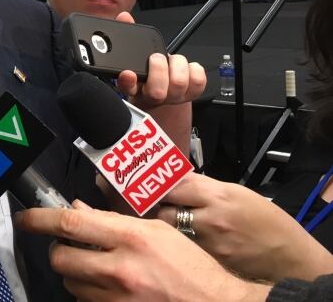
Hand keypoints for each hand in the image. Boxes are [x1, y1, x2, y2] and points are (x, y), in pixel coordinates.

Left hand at [14, 200, 271, 301]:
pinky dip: (89, 294)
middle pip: (61, 258)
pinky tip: (108, 288)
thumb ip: (112, 220)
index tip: (25, 218)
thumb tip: (74, 209)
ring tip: (98, 269)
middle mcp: (119, 269)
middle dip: (60, 250)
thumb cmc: (189, 266)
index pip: (70, 224)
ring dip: (75, 274)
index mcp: (130, 238)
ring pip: (70, 284)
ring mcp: (116, 300)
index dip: (40, 219)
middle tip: (72, 246)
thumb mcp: (156, 231)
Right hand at [113, 12, 205, 107]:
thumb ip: (128, 36)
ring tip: (172, 60)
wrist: (162, 95)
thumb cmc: (148, 74)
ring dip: (177, 64)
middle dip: (159, 68)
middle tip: (156, 57)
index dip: (128, 81)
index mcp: (134, 87)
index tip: (128, 72)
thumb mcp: (134, 58)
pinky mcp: (192, 92)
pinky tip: (186, 66)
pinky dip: (194, 68)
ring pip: (179, 83)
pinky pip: (197, 80)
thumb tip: (125, 17)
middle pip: (157, 91)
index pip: (127, 87)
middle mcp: (154, 96)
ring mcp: (174, 96)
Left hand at [156, 173, 332, 282]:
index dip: (159, 184)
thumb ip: (207, 187)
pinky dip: (180, 243)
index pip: (175, 185)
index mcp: (219, 195)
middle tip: (157, 206)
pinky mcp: (209, 261)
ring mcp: (209, 242)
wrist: (291, 258)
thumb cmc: (268, 222)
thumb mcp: (239, 193)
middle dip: (159, 208)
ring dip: (166, 226)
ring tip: (170, 223)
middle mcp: (211, 217)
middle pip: (165, 209)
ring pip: (171, 231)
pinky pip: (185, 247)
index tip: (150, 184)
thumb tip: (179, 181)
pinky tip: (183, 242)